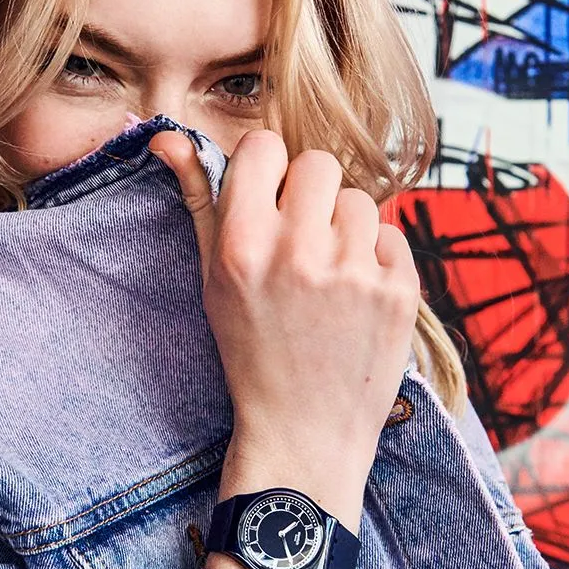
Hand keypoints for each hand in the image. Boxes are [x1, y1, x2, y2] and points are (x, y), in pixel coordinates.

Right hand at [149, 128, 419, 505]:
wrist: (304, 432)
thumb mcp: (212, 278)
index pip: (264, 147)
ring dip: (345, 227)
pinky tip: (356, 296)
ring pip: (359, 199)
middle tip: (302, 235)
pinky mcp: (399, 292)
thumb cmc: (251, 351)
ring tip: (330, 273)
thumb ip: (198, 201)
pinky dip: (376, 259)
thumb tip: (169, 137)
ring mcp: (354, 272)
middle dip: (310, 192)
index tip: (268, 196)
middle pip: (318, 162)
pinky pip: (392, 236)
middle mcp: (297, 252)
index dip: (266, 167)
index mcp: (242, 245)